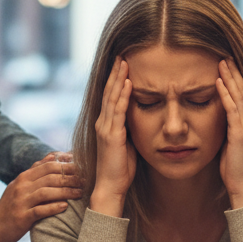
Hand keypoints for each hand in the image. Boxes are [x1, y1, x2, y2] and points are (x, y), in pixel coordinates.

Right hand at [0, 153, 83, 241]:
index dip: (67, 165)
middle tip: (86, 180)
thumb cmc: (11, 206)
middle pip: (50, 177)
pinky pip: (39, 210)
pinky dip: (53, 207)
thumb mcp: (20, 186)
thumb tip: (54, 156)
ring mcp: (21, 202)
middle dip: (70, 177)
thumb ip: (36, 172)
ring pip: (46, 192)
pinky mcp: (21, 217)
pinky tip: (65, 207)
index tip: (83, 167)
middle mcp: (21, 187)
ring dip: (66, 191)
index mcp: (24, 177)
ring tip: (80, 193)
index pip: (48, 165)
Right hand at [90, 57, 136, 216]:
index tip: (123, 63)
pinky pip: (118, 111)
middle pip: (109, 92)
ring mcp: (105, 128)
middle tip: (122, 55)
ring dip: (119, 78)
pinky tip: (128, 83)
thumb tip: (140, 118)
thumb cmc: (121, 169)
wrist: (111, 186)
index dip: (116, 79)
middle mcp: (103, 122)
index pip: (111, 96)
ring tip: (125, 62)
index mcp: (106, 124)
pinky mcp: (112, 135)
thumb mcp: (127, 144)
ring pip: (112, 97)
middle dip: (116, 72)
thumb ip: (129, 129)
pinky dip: (123, 95)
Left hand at [217, 59, 242, 208]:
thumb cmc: (235, 168)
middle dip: (233, 72)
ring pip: (238, 95)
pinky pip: (232, 108)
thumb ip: (227, 129)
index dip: (235, 78)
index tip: (226, 64)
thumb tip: (217, 120)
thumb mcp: (229, 143)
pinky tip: (218, 81)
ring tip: (221, 62)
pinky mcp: (241, 133)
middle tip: (224, 55)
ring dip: (229, 77)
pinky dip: (225, 93)